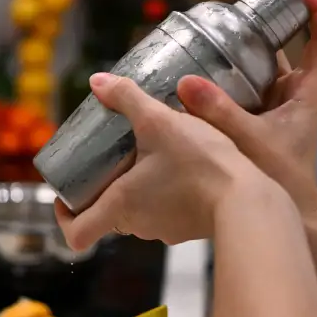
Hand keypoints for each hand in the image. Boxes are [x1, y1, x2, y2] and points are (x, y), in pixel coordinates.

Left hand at [55, 73, 274, 250]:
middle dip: (103, 191)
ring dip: (136, 190)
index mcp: (120, 206)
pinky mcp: (189, 229)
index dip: (64, 219)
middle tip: (108, 162)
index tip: (66, 200)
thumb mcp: (160, 121)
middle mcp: (137, 226)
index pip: (77, 234)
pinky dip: (164, 195)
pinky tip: (179, 168)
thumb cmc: (201, 164)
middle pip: (106, 218)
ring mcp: (164, 231)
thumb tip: (98, 81)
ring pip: (137, 213)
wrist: (251, 199)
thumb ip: (127, 99)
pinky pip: (166, 213)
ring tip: (146, 157)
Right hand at [175, 0, 316, 220]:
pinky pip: (238, 98)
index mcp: (306, 95)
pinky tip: (194, 90)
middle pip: (283, 53)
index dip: (315, 10)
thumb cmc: (282, 183)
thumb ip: (217, 111)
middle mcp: (293, 100)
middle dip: (256, 37)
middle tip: (226, 26)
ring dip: (234, 64)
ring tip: (204, 52)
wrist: (289, 219)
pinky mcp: (255, 129)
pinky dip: (221, 90)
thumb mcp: (248, 141)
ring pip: (258, 76)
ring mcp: (274, 114)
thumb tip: (185, 84)